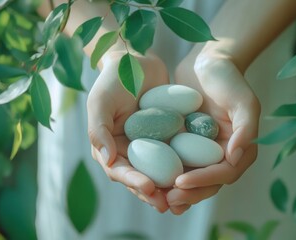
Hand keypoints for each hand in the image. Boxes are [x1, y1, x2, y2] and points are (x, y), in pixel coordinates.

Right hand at [87, 50, 170, 212]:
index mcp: (111, 146)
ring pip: (159, 171)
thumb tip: (107, 160)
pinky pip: (176, 153)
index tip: (149, 188)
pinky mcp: (167, 136)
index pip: (120, 171)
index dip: (133, 182)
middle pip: (140, 177)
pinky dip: (184, 165)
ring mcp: (150, 144)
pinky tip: (197, 173)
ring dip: (169, 186)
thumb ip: (98, 131)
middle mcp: (131, 149)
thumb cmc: (113, 80)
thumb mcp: (101, 102)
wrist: (136, 61)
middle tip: (168, 204)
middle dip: (153, 193)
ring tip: (183, 197)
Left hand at [167, 39, 260, 214]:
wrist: (207, 63)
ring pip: (192, 177)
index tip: (181, 182)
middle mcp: (223, 154)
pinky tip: (150, 179)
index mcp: (240, 148)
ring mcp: (204, 151)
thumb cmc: (228, 79)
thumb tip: (235, 158)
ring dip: (176, 191)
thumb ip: (245, 129)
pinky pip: (178, 163)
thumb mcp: (243, 101)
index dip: (204, 181)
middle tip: (167, 200)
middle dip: (189, 194)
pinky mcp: (188, 144)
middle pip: (208, 182)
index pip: (224, 173)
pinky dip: (166, 174)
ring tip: (157, 197)